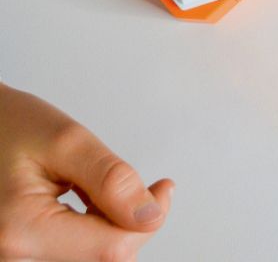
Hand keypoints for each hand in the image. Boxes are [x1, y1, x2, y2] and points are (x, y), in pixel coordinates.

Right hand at [0, 84, 173, 261]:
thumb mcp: (66, 141)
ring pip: (91, 260)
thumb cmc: (11, 126)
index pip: (111, 250)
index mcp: (20, 232)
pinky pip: (73, 256)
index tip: (164, 187)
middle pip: (103, 260)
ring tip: (101, 189)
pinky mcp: (21, 258)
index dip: (150, 219)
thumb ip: (110, 179)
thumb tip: (151, 215)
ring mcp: (15, 261)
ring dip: (111, 228)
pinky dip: (92, 232)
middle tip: (142, 185)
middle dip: (130, 224)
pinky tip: (89, 205)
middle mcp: (12, 259)